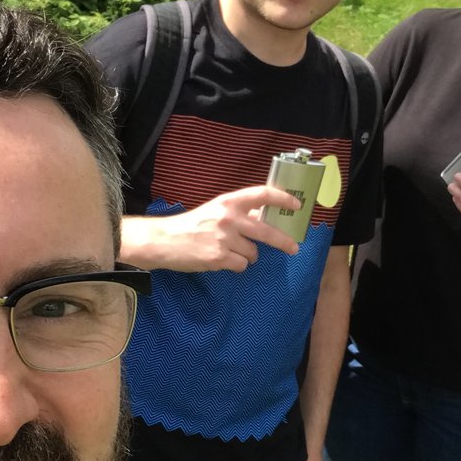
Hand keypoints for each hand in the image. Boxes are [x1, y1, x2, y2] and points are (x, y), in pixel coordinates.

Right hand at [121, 185, 301, 271]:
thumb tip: (264, 218)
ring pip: (253, 253)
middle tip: (293, 248)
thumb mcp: (214, 210)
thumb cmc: (191, 225)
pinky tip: (221, 260)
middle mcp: (228, 218)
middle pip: (267, 231)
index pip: (261, 194)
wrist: (164, 240)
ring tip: (230, 252)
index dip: (282, 198)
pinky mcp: (219, 258)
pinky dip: (235, 266)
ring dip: (247, 256)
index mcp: (228, 201)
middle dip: (283, 241)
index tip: (296, 205)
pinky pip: (241, 266)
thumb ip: (238, 213)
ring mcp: (224, 239)